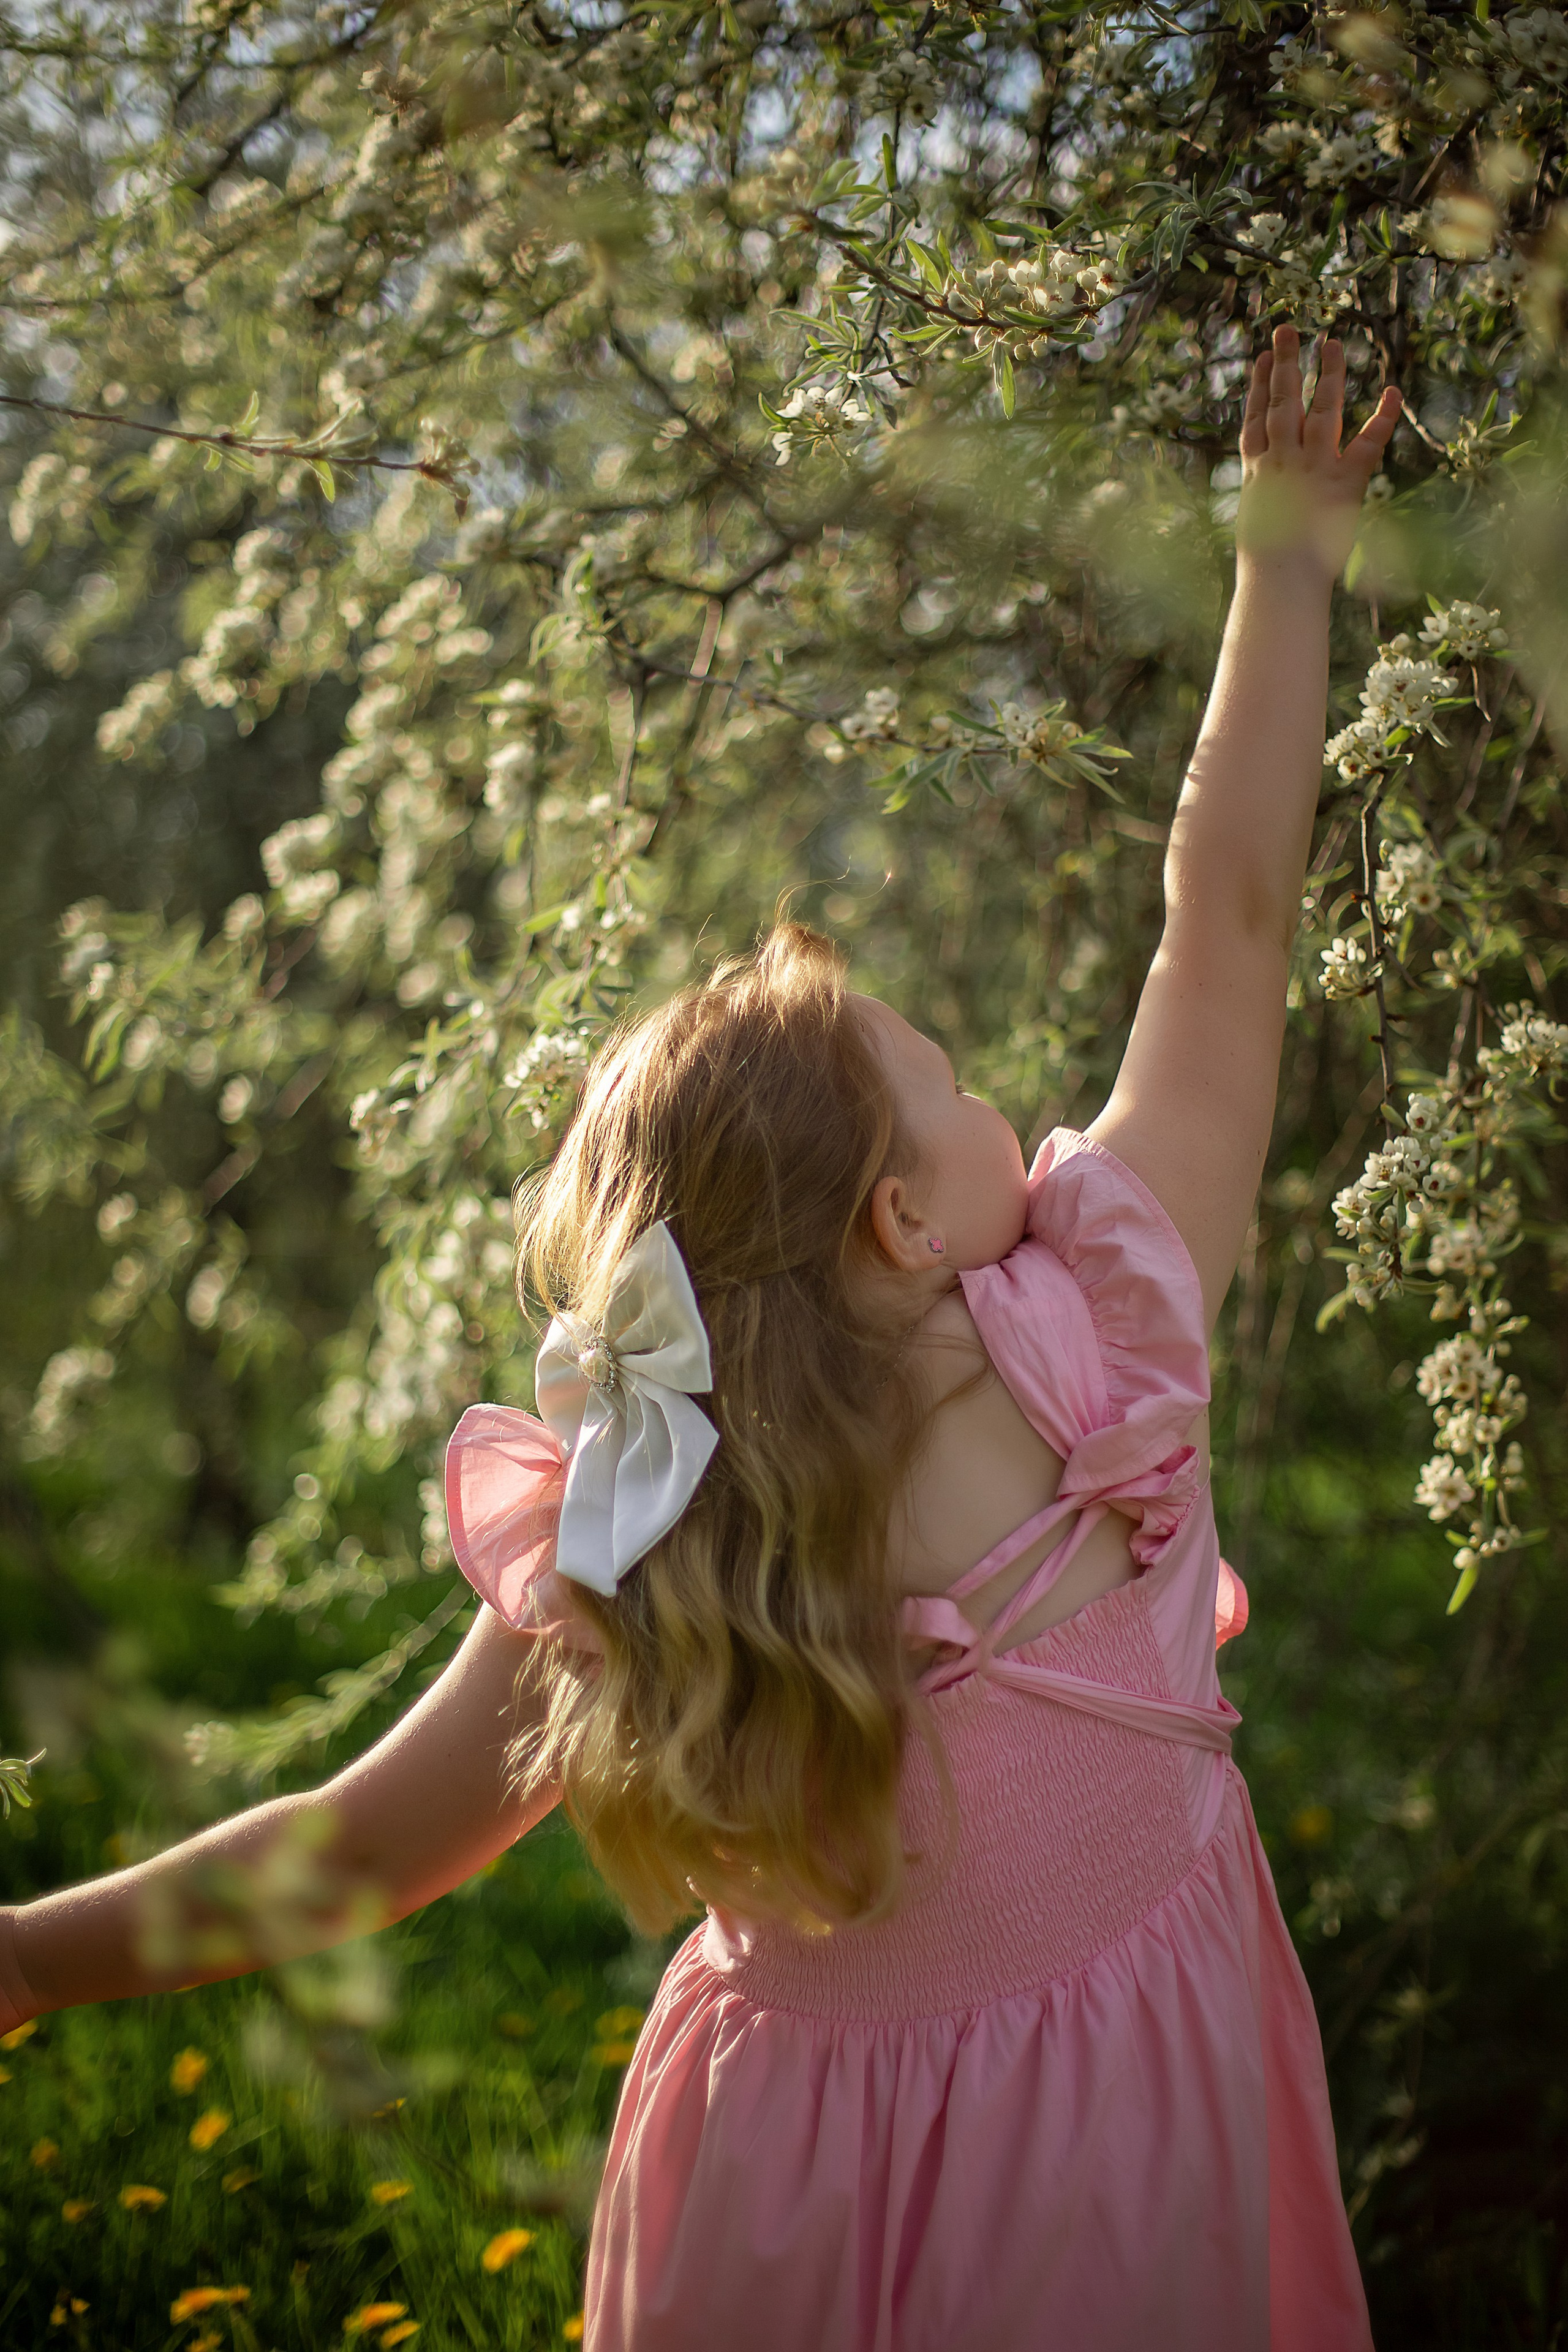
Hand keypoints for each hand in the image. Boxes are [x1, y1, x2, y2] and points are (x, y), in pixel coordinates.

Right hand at [1236, 324, 1400, 582]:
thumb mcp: (1256, 527)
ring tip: (1330, 342)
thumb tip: (1265, 503)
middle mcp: (1283, 462)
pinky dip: (1382, 419)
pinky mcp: (1342, 483)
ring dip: (1326, 375)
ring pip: (1318, 410)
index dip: (1259, 387)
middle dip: (1286, 365)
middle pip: (1282, 403)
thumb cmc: (1265, 569)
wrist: (1279, 582)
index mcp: (1259, 474)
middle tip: (1289, 329)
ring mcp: (1312, 468)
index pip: (1256, 421)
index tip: (1263, 358)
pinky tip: (1393, 392)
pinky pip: (1366, 444)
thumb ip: (1263, 503)